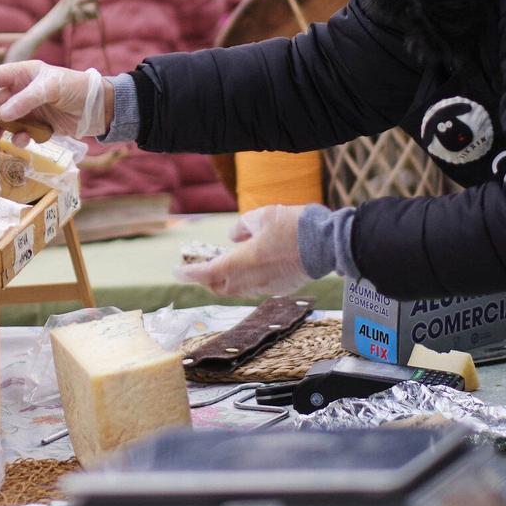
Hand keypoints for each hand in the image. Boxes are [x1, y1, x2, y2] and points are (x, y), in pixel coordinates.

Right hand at [0, 61, 109, 140]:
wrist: (99, 108)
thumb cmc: (76, 87)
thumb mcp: (50, 88)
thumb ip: (25, 100)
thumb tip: (1, 115)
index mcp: (22, 74)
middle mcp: (21, 91)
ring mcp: (28, 110)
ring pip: (2, 121)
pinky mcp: (36, 126)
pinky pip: (19, 133)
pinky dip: (17, 138)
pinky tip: (22, 140)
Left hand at [175, 206, 311, 298]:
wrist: (328, 242)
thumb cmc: (295, 226)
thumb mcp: (262, 216)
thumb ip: (242, 227)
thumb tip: (233, 237)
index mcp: (243, 261)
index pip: (208, 272)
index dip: (189, 274)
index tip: (177, 272)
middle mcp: (253, 278)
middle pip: (221, 286)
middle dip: (207, 281)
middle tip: (200, 271)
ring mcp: (268, 286)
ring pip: (240, 290)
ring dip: (228, 281)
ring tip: (224, 269)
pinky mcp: (283, 287)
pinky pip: (258, 288)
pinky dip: (249, 280)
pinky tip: (252, 270)